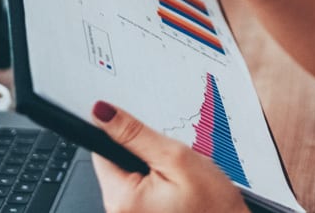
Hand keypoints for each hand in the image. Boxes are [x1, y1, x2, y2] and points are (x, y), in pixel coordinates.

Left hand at [89, 101, 245, 212]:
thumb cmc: (214, 208)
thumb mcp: (176, 158)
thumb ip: (135, 134)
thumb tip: (101, 113)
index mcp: (121, 198)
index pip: (102, 151)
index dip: (126, 137)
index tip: (147, 139)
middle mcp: (119, 212)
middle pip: (117, 164)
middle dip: (143, 155)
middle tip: (173, 164)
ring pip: (132, 177)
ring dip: (153, 170)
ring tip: (180, 180)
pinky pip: (142, 193)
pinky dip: (158, 185)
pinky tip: (178, 192)